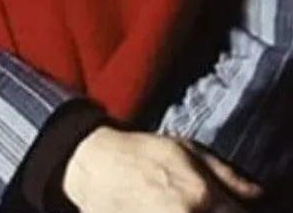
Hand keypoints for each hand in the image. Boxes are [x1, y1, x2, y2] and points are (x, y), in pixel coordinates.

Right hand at [62, 126, 260, 212]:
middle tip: (200, 203)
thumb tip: (258, 194)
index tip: (227, 207)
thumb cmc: (142, 153)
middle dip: (214, 212)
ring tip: (180, 204)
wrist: (95, 165)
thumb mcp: (186, 149)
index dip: (237, 212)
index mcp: (202, 195)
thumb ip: (226, 173)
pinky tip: (169, 208)